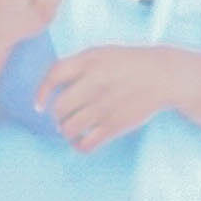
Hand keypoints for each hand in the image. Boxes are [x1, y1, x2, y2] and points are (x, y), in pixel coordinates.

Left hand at [38, 43, 193, 150]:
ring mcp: (104, 106)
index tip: (38, 105)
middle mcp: (94, 83)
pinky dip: (79, 146)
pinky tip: (81, 141)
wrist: (162, 75)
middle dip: (57, 116)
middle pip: (59, 107)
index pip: (53, 76)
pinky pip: (87, 143)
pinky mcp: (115, 125)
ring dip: (65, 131)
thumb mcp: (101, 54)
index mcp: (89, 62)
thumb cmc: (127, 64)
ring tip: (71, 129)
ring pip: (69, 128)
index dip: (41, 92)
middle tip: (63, 117)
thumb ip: (76, 66)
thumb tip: (51, 88)